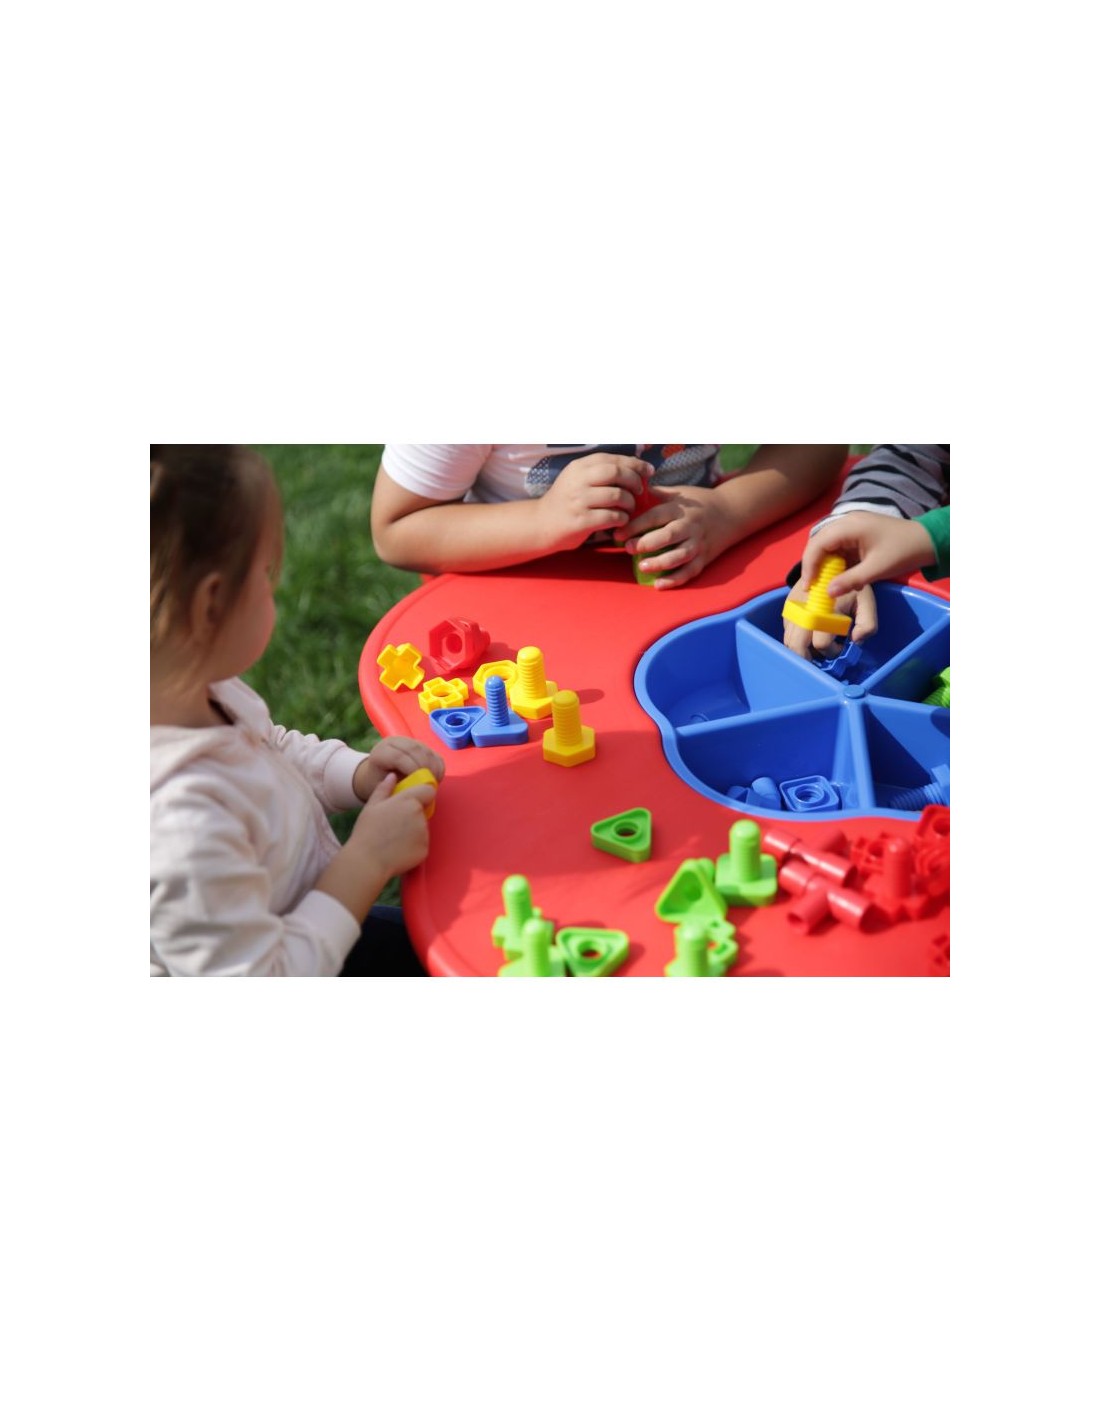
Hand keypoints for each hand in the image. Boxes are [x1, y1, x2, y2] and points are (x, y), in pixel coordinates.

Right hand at [346, 772, 434, 879]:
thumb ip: (384, 789)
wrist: (367, 861)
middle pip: (423, 811)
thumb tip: (392, 776)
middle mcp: (420, 815)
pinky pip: (421, 844)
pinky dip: (413, 847)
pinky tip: (397, 850)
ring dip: (413, 831)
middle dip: (413, 815)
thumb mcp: (371, 806)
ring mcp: (424, 834)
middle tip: (394, 825)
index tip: (412, 802)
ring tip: (393, 839)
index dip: (422, 795)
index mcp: (408, 801)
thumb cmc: (367, 831)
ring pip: (422, 828)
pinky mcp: (425, 850)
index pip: (428, 790)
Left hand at [353, 737, 444, 801]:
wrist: (376, 775)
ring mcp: (409, 742)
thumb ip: (395, 786)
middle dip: (425, 768)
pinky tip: (436, 778)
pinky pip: (434, 754)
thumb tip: (415, 785)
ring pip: (426, 750)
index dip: (412, 769)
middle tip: (430, 784)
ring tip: (433, 783)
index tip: (419, 785)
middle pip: (414, 750)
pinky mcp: (420, 745)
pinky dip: (438, 766)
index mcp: (381, 751)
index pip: (399, 756)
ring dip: (433, 768)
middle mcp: (395, 742)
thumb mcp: (381, 787)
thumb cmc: (378, 784)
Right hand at [538, 453, 651, 552]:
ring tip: (629, 508)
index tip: (648, 471)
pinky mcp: (581, 521)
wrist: (541, 524)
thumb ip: (600, 472)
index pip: (612, 459)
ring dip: (630, 503)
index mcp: (578, 467)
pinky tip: (621, 521)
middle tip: (640, 491)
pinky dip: (622, 519)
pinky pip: (612, 517)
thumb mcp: (577, 479)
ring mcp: (578, 501)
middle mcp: (577, 481)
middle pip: (616, 473)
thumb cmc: (567, 502)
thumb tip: (635, 467)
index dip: (634, 464)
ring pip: (617, 496)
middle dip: (634, 481)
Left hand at [615, 484, 725, 588]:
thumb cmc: (697, 503)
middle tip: (627, 548)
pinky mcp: (704, 559)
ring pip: (680, 556)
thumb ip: (654, 495)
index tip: (618, 533)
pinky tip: (658, 585)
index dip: (635, 525)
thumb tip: (627, 491)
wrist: (731, 512)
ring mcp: (699, 544)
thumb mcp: (678, 493)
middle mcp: (691, 526)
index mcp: (680, 509)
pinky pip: (690, 572)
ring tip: (642, 566)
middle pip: (669, 536)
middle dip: (647, 543)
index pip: (656, 516)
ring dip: (661, 563)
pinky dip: (675, 580)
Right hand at [783, 578, 876, 657]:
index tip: (841, 647)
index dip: (833, 651)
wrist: (832, 562)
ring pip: (788, 640)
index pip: (822, 643)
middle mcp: (805, 611)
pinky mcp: (788, 606)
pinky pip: (787, 630)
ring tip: (815, 649)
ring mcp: (794, 608)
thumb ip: (868, 624)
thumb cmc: (851, 586)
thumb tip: (855, 641)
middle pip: (796, 646)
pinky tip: (809, 635)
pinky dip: (796, 637)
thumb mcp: (867, 601)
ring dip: (800, 649)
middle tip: (819, 661)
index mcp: (825, 611)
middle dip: (806, 658)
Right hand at [802, 512, 935, 598]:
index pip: (818, 543)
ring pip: (825, 545)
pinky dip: (833, 562)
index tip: (808, 586)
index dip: (809, 565)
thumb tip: (827, 593)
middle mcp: (846, 522)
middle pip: (818, 542)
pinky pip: (837, 547)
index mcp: (850, 526)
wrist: (925, 541)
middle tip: (811, 586)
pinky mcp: (855, 534)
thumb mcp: (876, 569)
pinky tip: (835, 576)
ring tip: (821, 583)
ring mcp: (850, 526)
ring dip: (822, 564)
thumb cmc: (902, 552)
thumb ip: (851, 580)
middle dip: (812, 565)